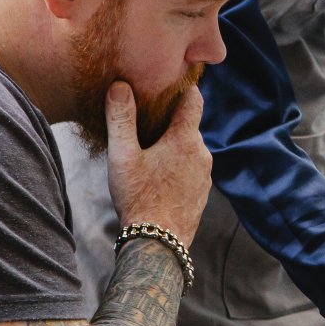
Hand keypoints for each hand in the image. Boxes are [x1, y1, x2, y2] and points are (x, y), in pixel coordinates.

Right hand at [105, 81, 208, 245]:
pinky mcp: (202, 192)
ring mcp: (205, 174)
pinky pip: (191, 168)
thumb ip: (120, 118)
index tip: (166, 82)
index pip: (193, 99)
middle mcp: (202, 153)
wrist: (159, 243)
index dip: (181, 87)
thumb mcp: (122, 156)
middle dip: (170, 119)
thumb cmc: (139, 198)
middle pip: (189, 124)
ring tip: (148, 149)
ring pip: (189, 148)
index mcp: (186, 139)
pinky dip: (177, 164)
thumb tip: (120, 86)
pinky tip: (157, 174)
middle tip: (145, 118)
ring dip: (172, 144)